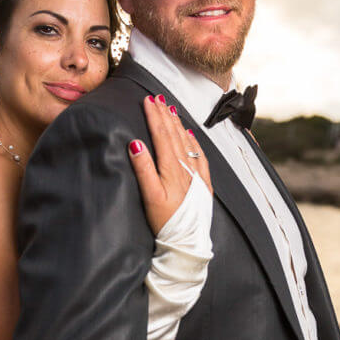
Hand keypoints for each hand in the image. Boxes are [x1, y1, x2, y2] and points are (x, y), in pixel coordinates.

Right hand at [128, 94, 211, 235]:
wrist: (189, 241)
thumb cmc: (166, 222)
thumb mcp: (150, 196)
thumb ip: (143, 169)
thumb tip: (135, 144)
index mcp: (171, 168)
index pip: (162, 135)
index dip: (154, 116)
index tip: (148, 101)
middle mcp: (186, 167)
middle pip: (174, 135)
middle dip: (165, 115)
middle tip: (157, 98)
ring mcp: (196, 174)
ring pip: (187, 142)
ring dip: (178, 124)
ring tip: (170, 109)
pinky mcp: (203, 184)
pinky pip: (199, 155)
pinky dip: (193, 142)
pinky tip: (190, 135)